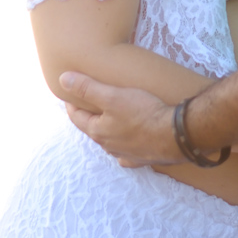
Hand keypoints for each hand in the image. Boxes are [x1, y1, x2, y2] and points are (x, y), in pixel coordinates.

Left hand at [60, 72, 182, 166]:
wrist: (174, 135)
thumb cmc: (143, 113)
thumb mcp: (112, 95)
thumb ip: (87, 88)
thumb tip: (63, 79)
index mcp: (98, 131)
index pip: (77, 117)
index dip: (72, 104)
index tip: (70, 94)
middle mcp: (108, 146)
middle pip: (93, 129)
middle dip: (90, 117)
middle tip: (91, 103)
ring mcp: (125, 155)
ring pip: (110, 142)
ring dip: (108, 131)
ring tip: (111, 119)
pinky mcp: (141, 159)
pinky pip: (127, 154)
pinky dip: (124, 147)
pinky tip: (128, 144)